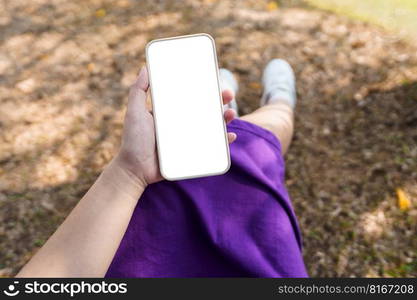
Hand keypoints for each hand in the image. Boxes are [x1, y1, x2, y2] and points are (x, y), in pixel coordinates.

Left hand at [113, 66, 236, 185]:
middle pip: (207, 109)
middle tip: (229, 94)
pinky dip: (224, 142)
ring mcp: (189, 138)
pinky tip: (230, 136)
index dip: (205, 88)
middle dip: (221, 101)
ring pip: (213, 126)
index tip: (215, 78)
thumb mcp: (134, 112)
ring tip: (230, 114)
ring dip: (226, 119)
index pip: (192, 96)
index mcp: (172, 112)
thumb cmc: (133, 140)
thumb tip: (145, 68)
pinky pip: (213, 147)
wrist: (135, 169)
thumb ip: (138, 91)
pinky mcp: (193, 153)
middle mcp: (183, 124)